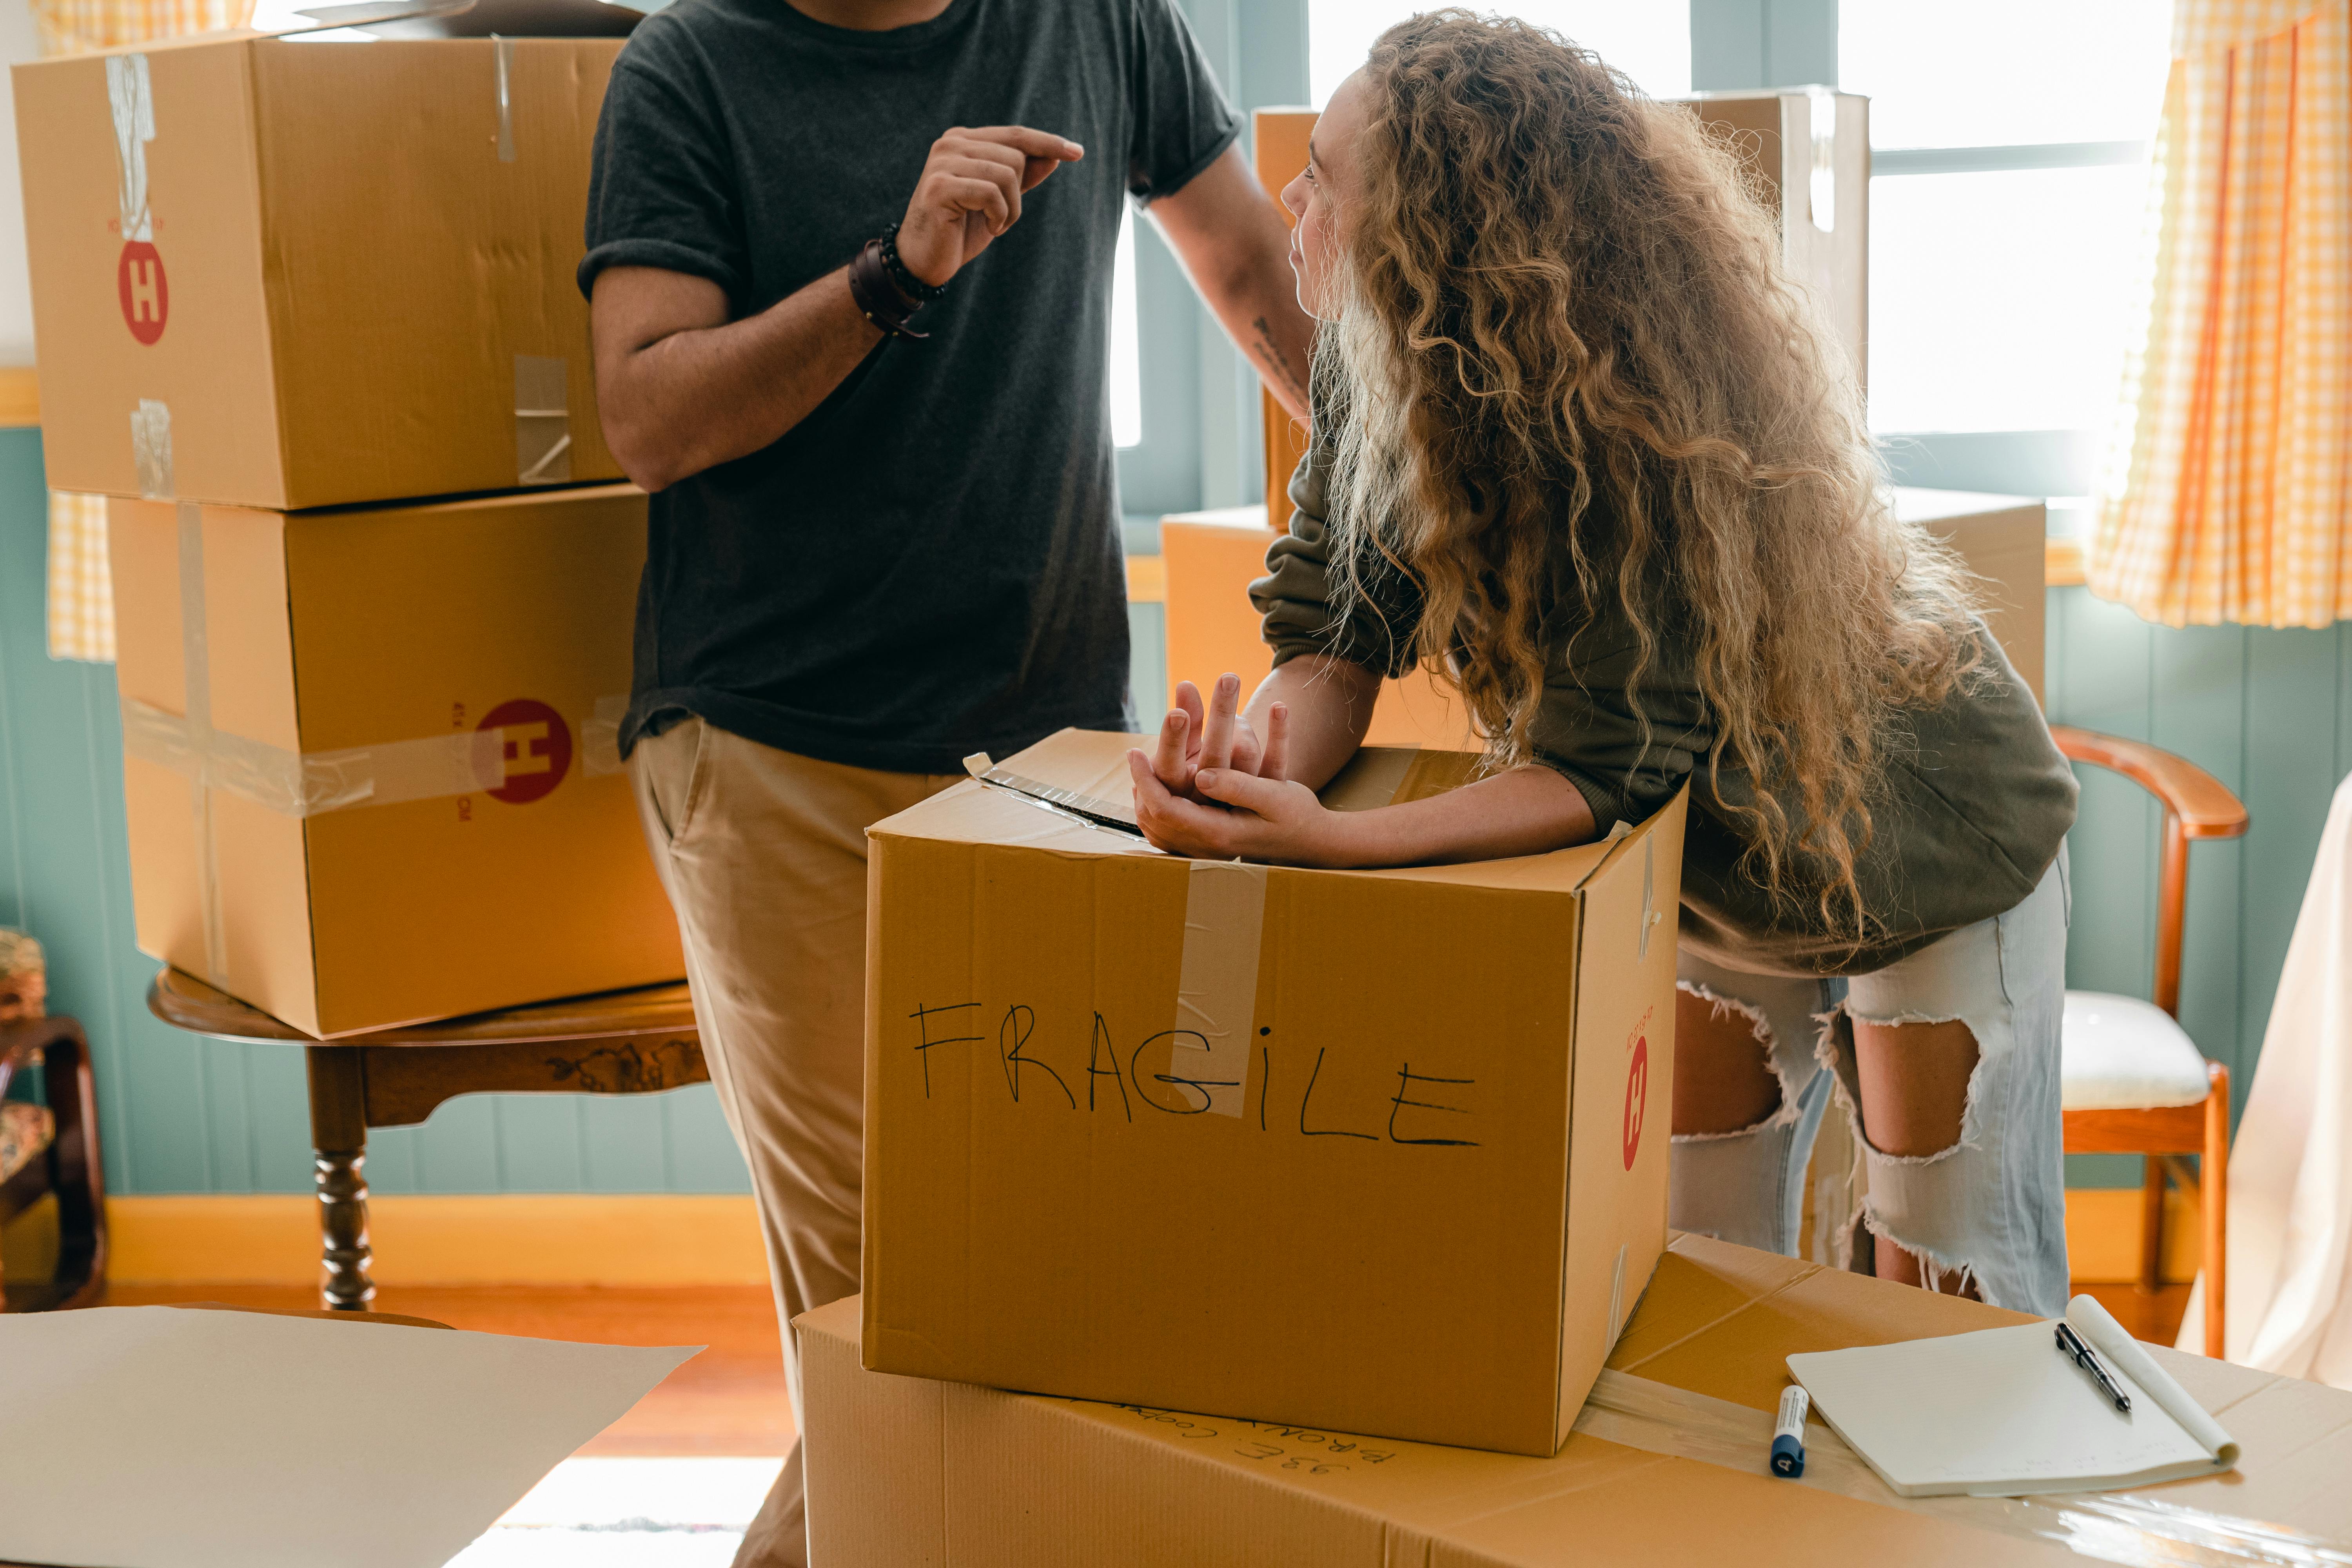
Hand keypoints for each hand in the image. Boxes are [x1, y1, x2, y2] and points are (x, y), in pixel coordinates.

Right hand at [896, 125, 1084, 286]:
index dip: (1048, 143)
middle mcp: (951, 143)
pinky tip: (987, 228)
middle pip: (1016, 156)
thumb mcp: (999, 201)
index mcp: (964, 140)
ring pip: (1008, 174)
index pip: (1016, 135)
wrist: (923, 260)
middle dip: (1019, 193)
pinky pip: (992, 194)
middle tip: (1000, 218)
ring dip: (1011, 209)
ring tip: (993, 224)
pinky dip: (999, 217)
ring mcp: (943, 162)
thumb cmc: (960, 229)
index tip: (1078, 152)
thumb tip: (1054, 158)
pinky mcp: (939, 186)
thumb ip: (1022, 177)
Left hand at [1127, 748, 1344, 864]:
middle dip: (1141, 785)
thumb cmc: (1298, 816)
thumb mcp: (1273, 795)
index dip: (1145, 779)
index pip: (1165, 807)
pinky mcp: (1212, 843)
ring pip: (1162, 826)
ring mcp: (1208, 847)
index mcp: (1219, 832)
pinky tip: (1160, 789)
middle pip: (1156, 817)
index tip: (1135, 751)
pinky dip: (1162, 808)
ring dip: (1148, 796)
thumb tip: (1202, 775)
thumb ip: (1237, 786)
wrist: (1314, 844)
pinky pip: (1174, 829)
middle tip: (1134, 755)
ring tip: (1141, 770)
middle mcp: (1208, 844)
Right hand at [1148, 674, 1280, 803]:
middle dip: (1220, 717)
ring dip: (1245, 725)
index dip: (1173, 739)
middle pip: (1213, 758)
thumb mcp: (1180, 760)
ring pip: (1246, 760)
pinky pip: (1276, 764)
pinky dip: (1279, 734)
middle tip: (1228, 681)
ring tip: (1239, 695)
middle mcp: (1209, 799)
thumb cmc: (1189, 787)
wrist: (1222, 833)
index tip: (1178, 712)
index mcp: (1177, 792)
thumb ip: (1182, 726)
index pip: (1169, 765)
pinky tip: (1280, 708)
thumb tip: (1186, 683)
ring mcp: (1240, 799)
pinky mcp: (1267, 794)